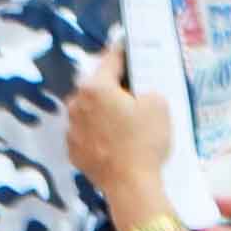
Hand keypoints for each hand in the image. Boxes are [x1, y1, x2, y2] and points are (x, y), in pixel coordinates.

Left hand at [61, 38, 177, 209]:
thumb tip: (139, 95)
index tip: (128, 46)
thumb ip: (148, 91)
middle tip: (132, 94)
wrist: (130, 185)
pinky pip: (86, 134)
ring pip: (89, 111)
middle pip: (96, 87)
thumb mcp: (160, 105)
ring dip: (102, 112)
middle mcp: (76, 103)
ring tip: (123, 123)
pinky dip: (97, 134)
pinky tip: (114, 143)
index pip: (111, 61)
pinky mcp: (72, 151)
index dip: (123, 52)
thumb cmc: (145, 141)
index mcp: (96, 87)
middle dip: (112, 87)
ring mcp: (71, 129)